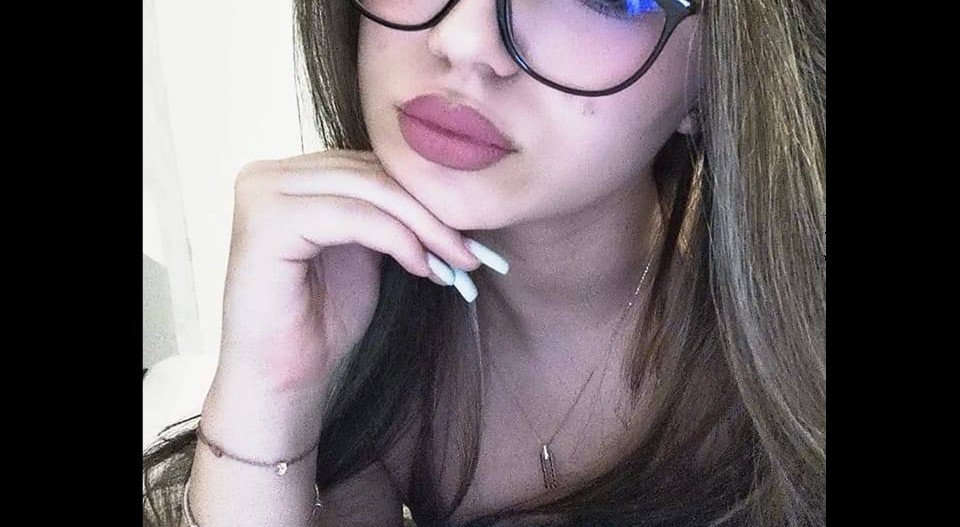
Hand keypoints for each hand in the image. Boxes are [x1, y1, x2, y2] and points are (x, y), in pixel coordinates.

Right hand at [217, 149, 486, 394]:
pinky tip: (422, 267)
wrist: (283, 379)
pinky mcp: (267, 221)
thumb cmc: (323, 321)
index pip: (372, 164)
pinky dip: (396, 238)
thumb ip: (390, 213)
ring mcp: (262, 193)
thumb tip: (455, 193)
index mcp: (290, 175)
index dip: (426, 195)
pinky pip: (352, 216)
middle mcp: (268, 174)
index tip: (472, 233)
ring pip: (368, 190)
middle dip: (431, 211)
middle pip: (372, 172)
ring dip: (422, 226)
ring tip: (457, 260)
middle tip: (473, 250)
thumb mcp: (367, 252)